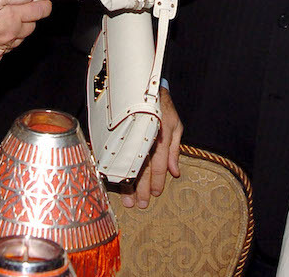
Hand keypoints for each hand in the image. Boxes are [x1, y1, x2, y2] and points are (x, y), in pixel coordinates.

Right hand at [0, 0, 52, 60]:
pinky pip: (2, 51)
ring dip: (17, 32)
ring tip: (11, 19)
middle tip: (25, 7)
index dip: (43, 5)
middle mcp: (7, 34)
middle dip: (30, 19)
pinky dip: (4, 44)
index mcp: (10, 16)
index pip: (38, 12)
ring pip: (17, 41)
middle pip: (30, 28)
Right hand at [121, 87, 181, 208]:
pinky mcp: (117, 131)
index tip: (155, 195)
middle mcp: (144, 136)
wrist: (143, 84)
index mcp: (160, 135)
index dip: (157, 181)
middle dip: (141, 189)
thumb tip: (175, 173)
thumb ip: (174, 150)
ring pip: (127, 163)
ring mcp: (129, 133)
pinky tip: (112, 181)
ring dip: (127, 185)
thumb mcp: (175, 125)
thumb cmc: (162, 107)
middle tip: (140, 205)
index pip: (158, 164)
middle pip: (141, 168)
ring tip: (128, 201)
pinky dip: (113, 169)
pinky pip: (114, 153)